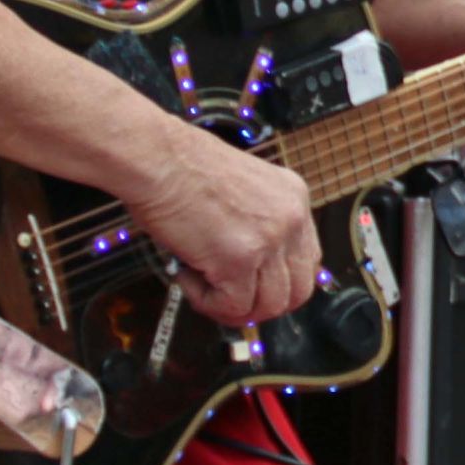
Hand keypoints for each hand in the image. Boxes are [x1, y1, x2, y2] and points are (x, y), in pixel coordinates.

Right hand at [123, 120, 322, 326]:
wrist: (157, 158)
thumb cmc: (182, 167)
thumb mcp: (241, 190)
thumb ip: (256, 224)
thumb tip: (252, 271)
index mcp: (293, 198)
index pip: (308, 261)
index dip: (280, 284)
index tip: (255, 289)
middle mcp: (290, 219)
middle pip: (298, 291)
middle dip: (262, 305)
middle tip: (228, 299)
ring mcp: (269, 240)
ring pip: (268, 305)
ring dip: (231, 306)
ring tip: (200, 281)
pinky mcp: (238, 259)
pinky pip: (233, 306)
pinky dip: (207, 302)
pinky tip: (188, 277)